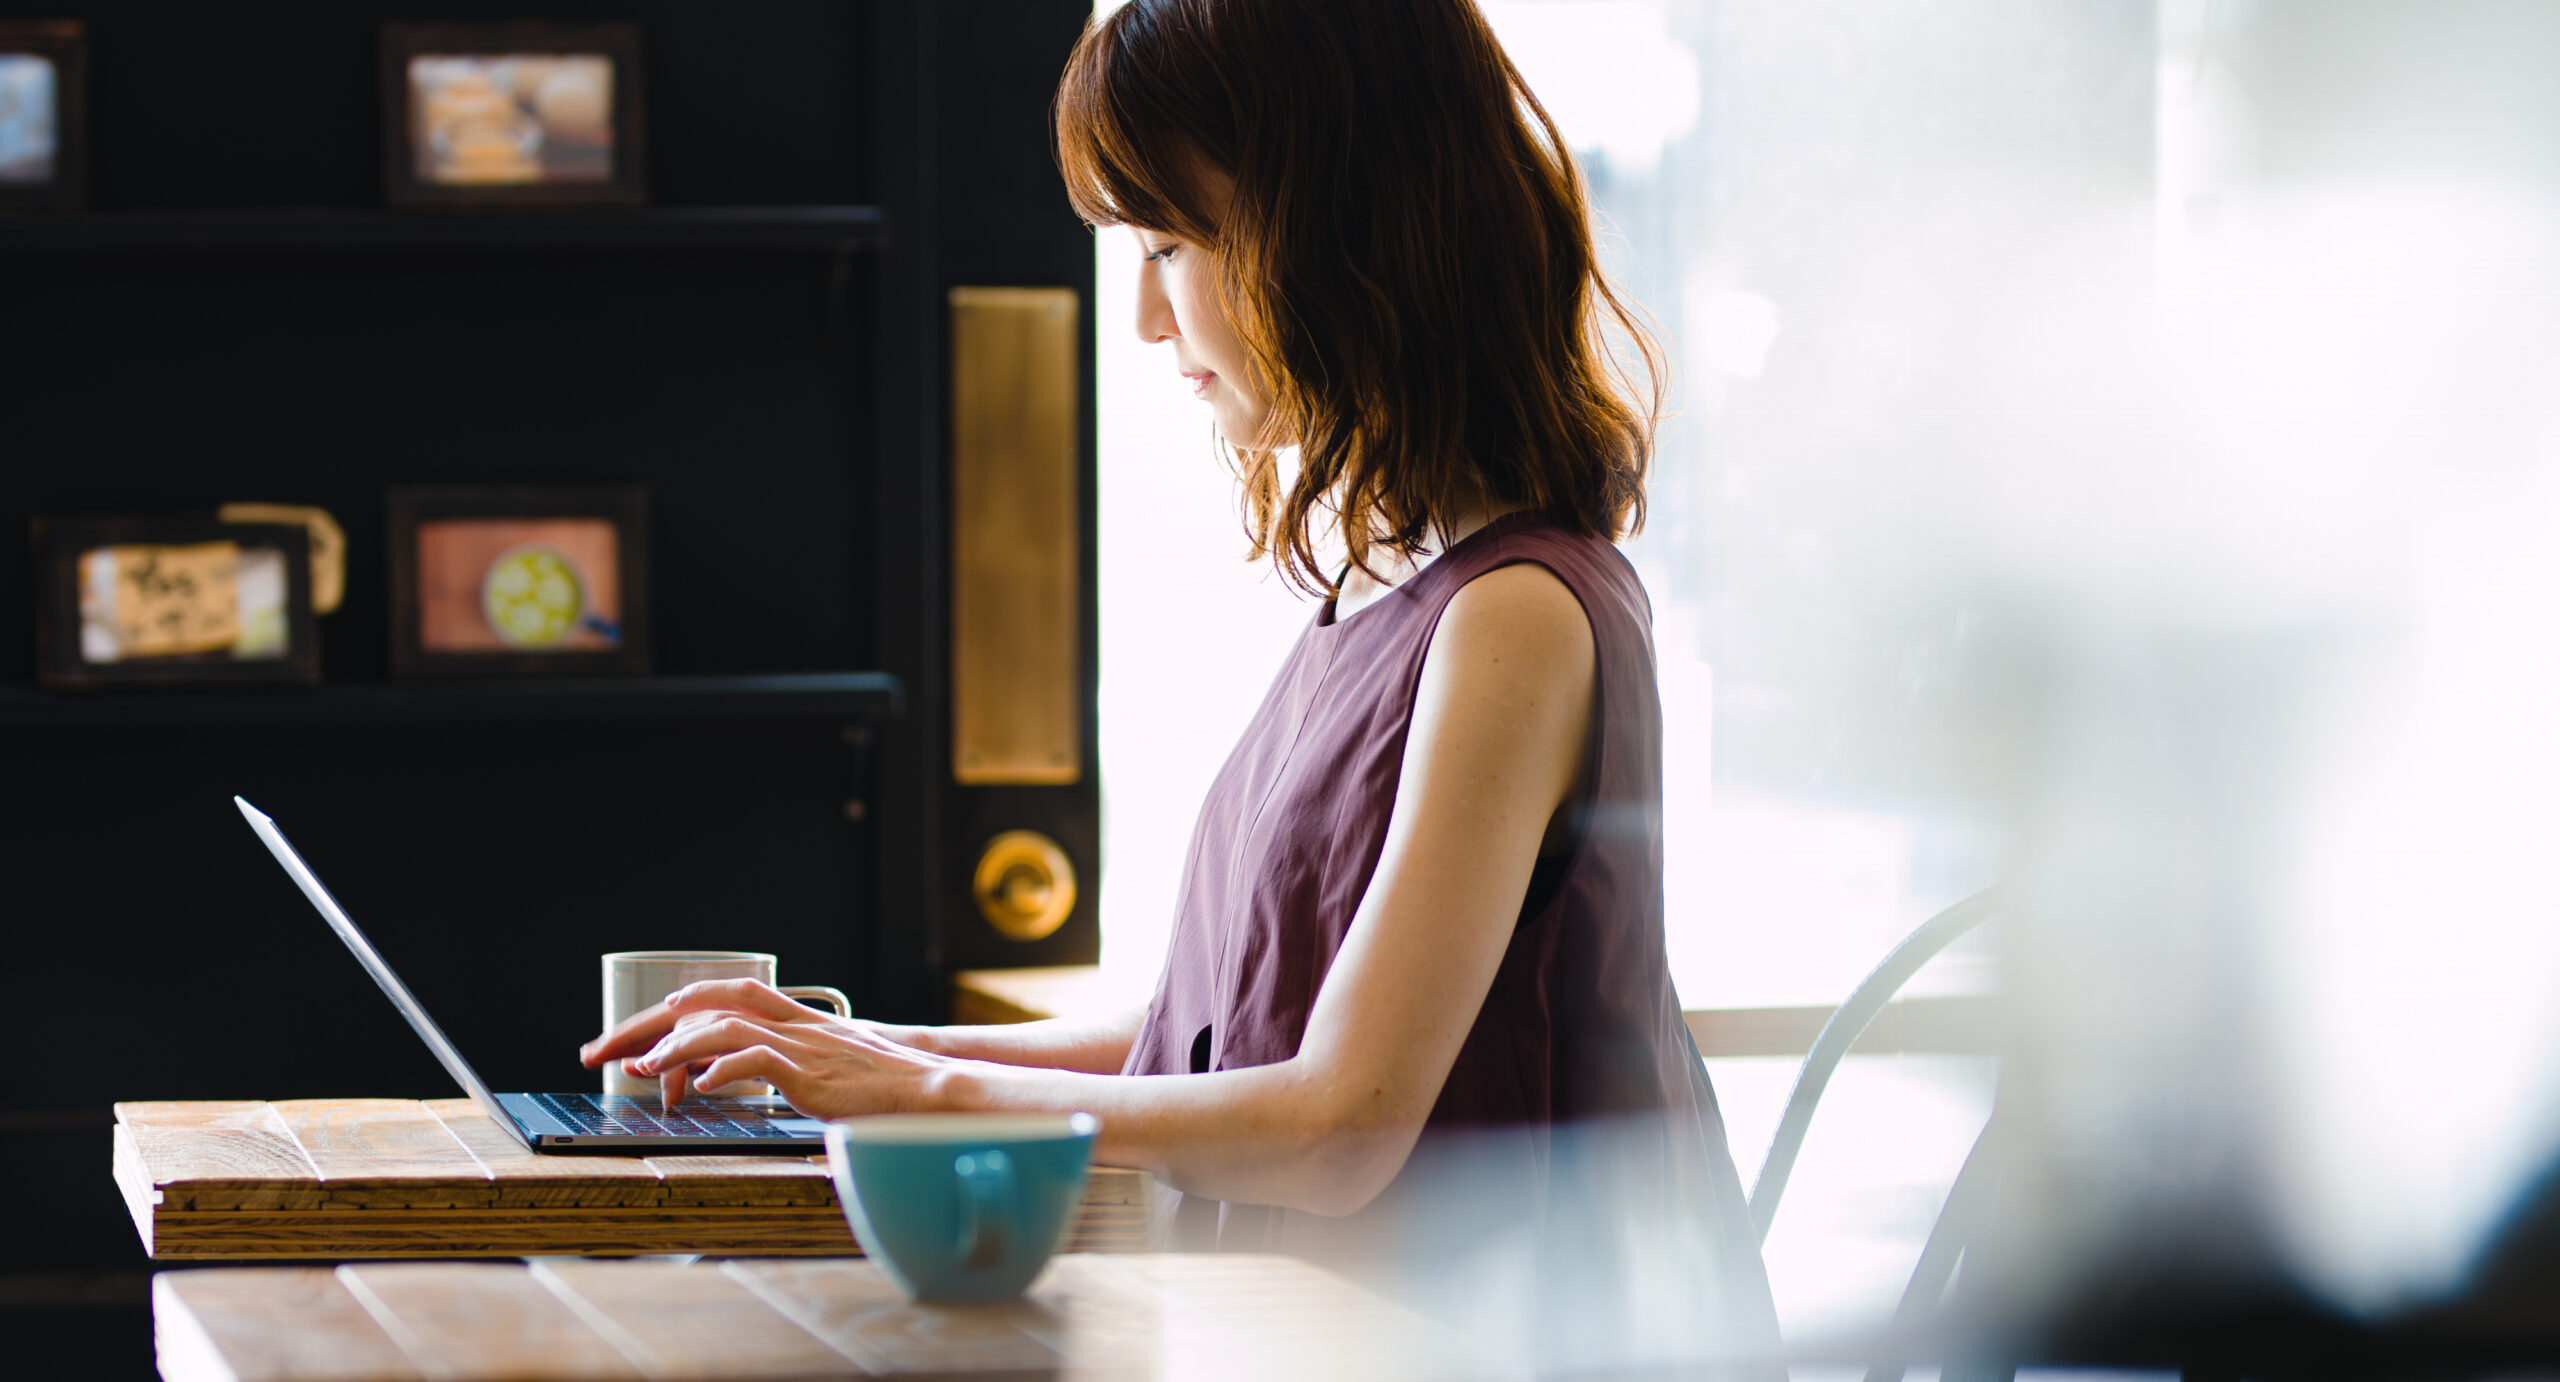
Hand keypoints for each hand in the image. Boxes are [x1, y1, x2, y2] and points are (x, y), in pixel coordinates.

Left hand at [578, 979, 946, 1115]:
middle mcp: (793, 1025)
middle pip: (710, 1005)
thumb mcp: (826, 1067)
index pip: (730, 994)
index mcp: (796, 1021)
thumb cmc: (881, 1087)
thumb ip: (784, 1065)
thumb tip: (728, 1077)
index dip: (683, 1003)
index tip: (643, 1023)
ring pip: (725, 1028)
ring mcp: (801, 1047)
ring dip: (674, 1047)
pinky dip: (721, 1070)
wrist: (929, 1088)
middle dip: (648, 1024)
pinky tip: (699, 1086)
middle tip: (603, 1050)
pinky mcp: (811, 1074)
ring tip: (640, 1067)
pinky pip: (758, 1061)